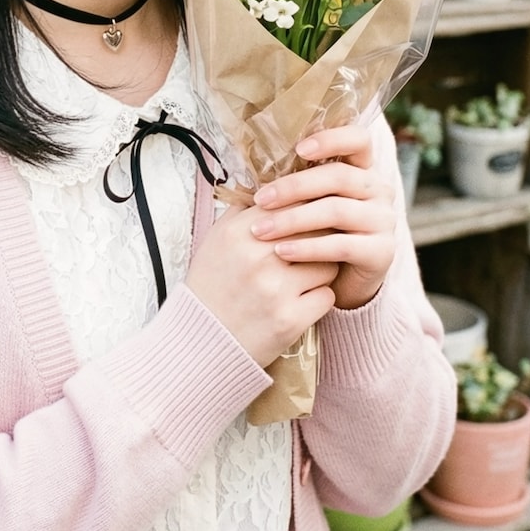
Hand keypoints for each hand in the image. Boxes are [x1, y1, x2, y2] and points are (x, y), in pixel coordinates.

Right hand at [186, 198, 338, 370]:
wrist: (201, 343)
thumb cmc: (211, 287)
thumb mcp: (217, 240)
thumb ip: (245, 211)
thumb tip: (277, 187)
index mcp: (238, 233)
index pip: (293, 202)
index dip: (308, 208)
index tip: (314, 215)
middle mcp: (257, 257)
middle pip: (317, 229)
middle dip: (321, 237)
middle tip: (319, 246)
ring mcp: (275, 289)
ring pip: (328, 263)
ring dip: (322, 270)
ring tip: (306, 277)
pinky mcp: (290, 320)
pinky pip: (328, 297)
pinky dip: (319, 299)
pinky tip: (303, 302)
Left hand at [248, 124, 396, 311]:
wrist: (339, 283)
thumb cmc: (315, 234)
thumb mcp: (306, 204)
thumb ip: (292, 184)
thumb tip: (250, 168)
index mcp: (362, 169)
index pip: (359, 139)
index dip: (331, 139)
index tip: (299, 149)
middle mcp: (379, 190)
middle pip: (339, 176)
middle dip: (294, 187)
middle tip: (260, 199)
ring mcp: (384, 220)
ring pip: (337, 210)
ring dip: (294, 219)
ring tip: (261, 230)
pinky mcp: (382, 252)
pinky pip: (342, 245)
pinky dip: (308, 248)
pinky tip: (282, 251)